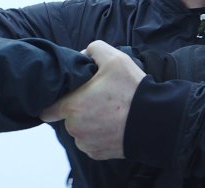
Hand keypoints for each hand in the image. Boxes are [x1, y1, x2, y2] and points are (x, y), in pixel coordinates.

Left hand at [40, 40, 144, 159]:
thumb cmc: (132, 91)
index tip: (67, 96)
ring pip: (79, 131)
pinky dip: (98, 135)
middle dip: (78, 108)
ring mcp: (86, 144)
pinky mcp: (98, 154)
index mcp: (72, 106)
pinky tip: (112, 125)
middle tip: (98, 99)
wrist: (156, 122)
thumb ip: (93, 49)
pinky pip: (91, 142)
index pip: (48, 108)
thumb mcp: (114, 59)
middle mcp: (75, 129)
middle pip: (67, 117)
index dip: (54, 100)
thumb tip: (83, 55)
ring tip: (108, 112)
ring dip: (88, 123)